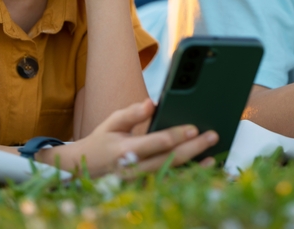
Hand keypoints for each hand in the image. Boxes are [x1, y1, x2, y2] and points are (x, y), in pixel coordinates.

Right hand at [38, 99, 217, 176]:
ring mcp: (139, 183)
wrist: (81, 171)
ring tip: (212, 159)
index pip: (157, 142)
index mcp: (126, 150)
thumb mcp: (112, 123)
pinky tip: (198, 172)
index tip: (195, 128)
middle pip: (169, 160)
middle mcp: (134, 169)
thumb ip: (132, 113)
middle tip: (212, 136)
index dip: (177, 135)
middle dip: (193, 148)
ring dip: (193, 169)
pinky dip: (184, 179)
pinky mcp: (143, 190)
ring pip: (171, 176)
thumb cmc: (101, 142)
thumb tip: (152, 103)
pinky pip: (167, 185)